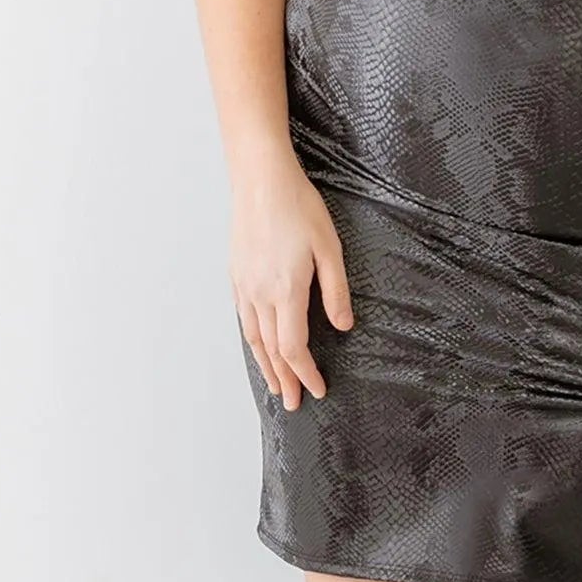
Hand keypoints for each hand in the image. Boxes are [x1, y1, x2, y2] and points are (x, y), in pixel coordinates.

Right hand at [229, 146, 353, 411]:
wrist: (260, 179)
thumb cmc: (299, 207)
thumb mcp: (329, 247)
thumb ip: (336, 291)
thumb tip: (344, 327)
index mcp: (285, 291)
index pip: (294, 347)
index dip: (306, 372)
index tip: (318, 390)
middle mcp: (259, 294)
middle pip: (271, 350)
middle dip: (285, 378)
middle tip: (294, 403)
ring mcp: (244, 285)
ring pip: (253, 338)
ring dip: (266, 366)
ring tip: (276, 386)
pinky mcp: (236, 274)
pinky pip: (244, 319)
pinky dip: (252, 341)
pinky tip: (258, 346)